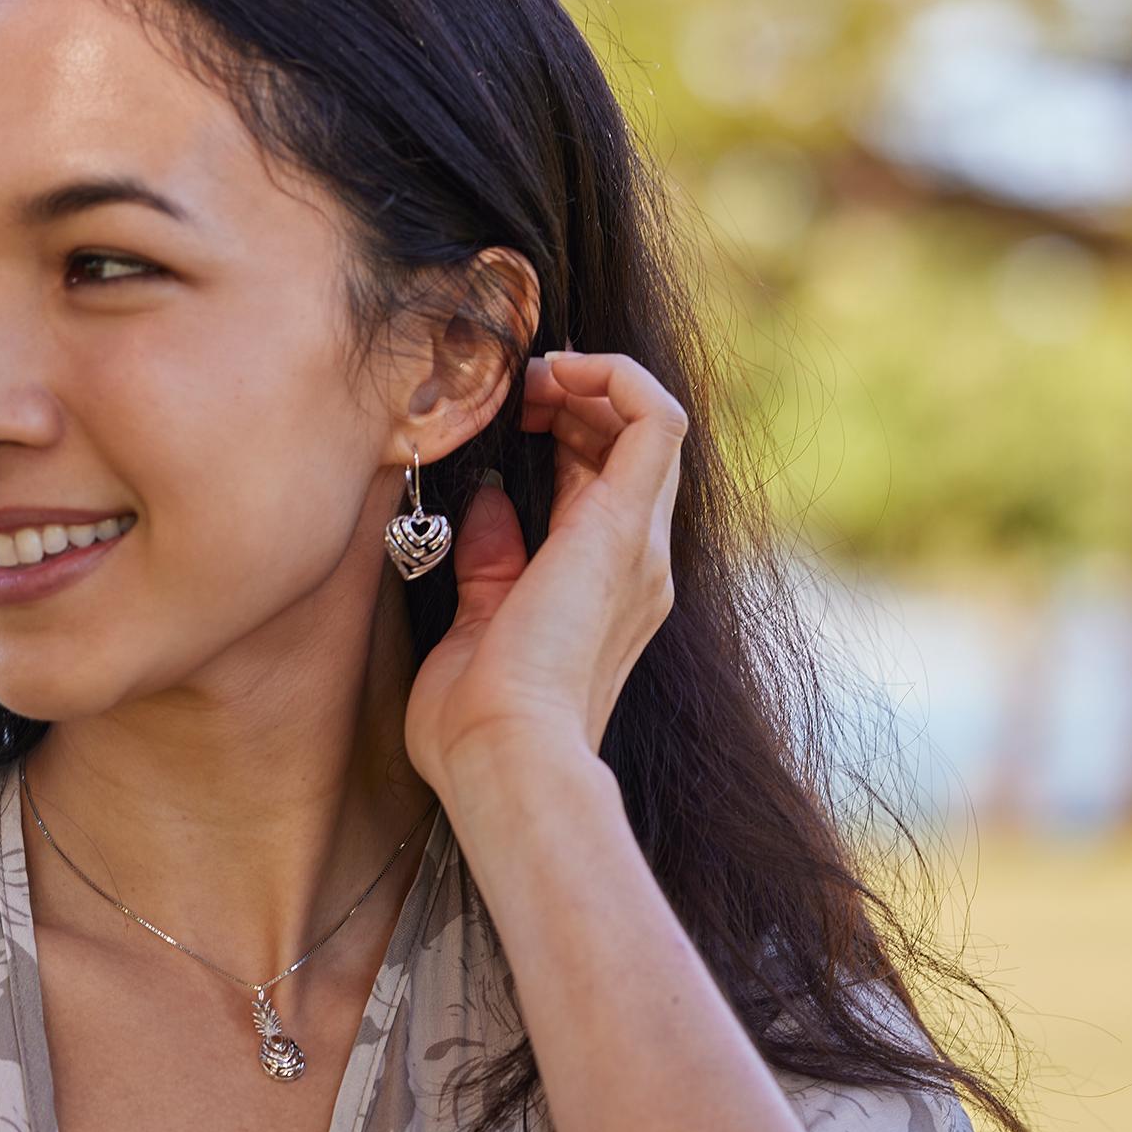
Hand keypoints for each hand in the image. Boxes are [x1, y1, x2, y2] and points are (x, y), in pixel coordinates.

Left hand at [404, 349, 686, 798]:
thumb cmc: (476, 725)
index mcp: (603, 596)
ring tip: (534, 376)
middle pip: (630, 450)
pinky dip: (617, 378)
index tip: (511, 416)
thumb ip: (489, 564)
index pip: (604, 487)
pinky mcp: (624, 530)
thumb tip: (490, 503)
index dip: (567, 434)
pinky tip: (559, 371)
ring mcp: (639, 548)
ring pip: (648, 428)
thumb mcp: (475, 626)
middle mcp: (638, 567)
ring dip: (593, 384)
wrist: (505, 759)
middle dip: (576, 401)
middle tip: (517, 391)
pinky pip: (656, 421)